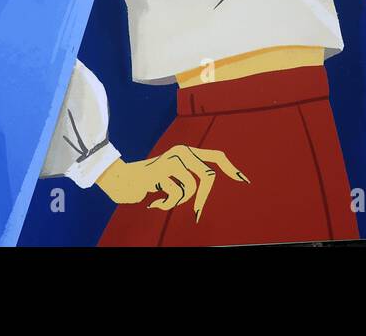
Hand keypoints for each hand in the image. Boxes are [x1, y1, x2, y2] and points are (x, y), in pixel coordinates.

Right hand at [95, 145, 247, 222]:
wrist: (121, 180)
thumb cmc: (150, 181)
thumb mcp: (173, 176)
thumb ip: (189, 176)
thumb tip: (208, 189)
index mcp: (187, 151)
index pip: (216, 156)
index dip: (230, 168)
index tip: (243, 180)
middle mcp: (182, 151)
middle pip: (208, 176)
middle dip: (204, 198)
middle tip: (197, 214)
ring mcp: (172, 159)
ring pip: (191, 188)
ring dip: (178, 202)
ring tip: (164, 201)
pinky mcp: (161, 170)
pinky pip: (175, 194)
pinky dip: (166, 204)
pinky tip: (154, 201)